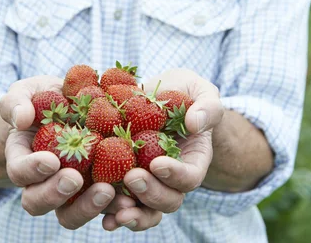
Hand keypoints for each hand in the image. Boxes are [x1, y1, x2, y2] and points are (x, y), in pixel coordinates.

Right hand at [0, 76, 117, 227]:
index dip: (31, 170)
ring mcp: (70, 187)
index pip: (19, 172)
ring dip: (88, 206)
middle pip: (38, 202)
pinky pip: (103, 204)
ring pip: (70, 213)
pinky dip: (115, 203)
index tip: (51, 160)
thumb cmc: (42, 96)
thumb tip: (21, 119)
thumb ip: (16, 102)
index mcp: (22, 157)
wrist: (70, 102)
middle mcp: (42, 180)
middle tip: (75, 179)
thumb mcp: (26, 92)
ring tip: (108, 191)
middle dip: (55, 194)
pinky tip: (130, 195)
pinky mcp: (95, 185)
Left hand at [102, 69, 223, 231]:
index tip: (157, 163)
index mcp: (194, 159)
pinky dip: (112, 210)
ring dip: (132, 212)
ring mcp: (149, 180)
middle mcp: (172, 177)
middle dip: (151, 193)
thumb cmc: (186, 92)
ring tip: (117, 209)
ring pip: (145, 209)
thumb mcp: (203, 92)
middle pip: (168, 199)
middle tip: (132, 178)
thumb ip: (207, 107)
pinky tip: (103, 217)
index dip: (175, 174)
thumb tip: (194, 124)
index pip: (189, 177)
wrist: (159, 93)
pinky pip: (121, 200)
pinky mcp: (124, 176)